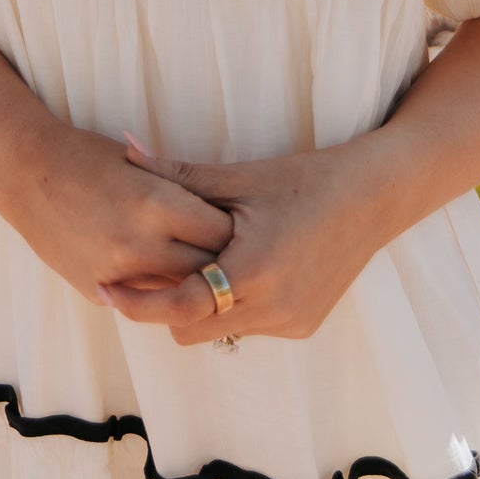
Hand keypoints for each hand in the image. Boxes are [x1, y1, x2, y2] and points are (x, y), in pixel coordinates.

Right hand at [0, 119, 234, 307]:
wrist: (25, 172)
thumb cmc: (87, 157)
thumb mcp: (142, 166)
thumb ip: (181, 194)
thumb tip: (223, 218)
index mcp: (157, 204)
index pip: (222, 233)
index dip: (234, 230)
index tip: (238, 226)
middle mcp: (140, 244)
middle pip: (206, 270)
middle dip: (220, 262)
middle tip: (229, 254)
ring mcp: (116, 272)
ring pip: (177, 293)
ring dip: (190, 282)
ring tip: (198, 267)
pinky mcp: (96, 289)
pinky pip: (142, 301)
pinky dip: (155, 290)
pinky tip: (157, 274)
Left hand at [97, 138, 384, 345]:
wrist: (374, 196)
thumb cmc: (305, 178)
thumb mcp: (238, 177)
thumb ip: (174, 174)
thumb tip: (123, 148)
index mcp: (253, 272)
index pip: (177, 308)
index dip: (136, 302)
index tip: (105, 288)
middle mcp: (273, 309)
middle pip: (189, 329)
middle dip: (165, 304)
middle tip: (148, 271)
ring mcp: (290, 323)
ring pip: (218, 330)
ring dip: (202, 304)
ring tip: (198, 261)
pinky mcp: (303, 326)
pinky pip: (248, 326)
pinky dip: (233, 304)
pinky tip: (241, 267)